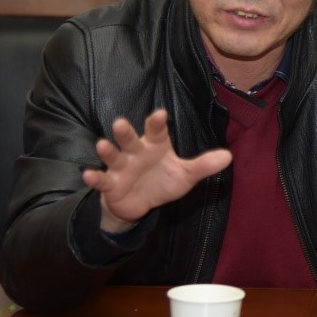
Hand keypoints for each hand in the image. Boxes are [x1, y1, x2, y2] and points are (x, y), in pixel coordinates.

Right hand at [81, 110, 232, 233]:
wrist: (140, 203)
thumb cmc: (162, 181)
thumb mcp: (185, 175)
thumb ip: (203, 165)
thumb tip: (228, 157)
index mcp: (155, 146)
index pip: (157, 131)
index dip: (157, 123)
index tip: (161, 114)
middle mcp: (136, 153)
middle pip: (130, 139)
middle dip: (125, 132)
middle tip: (121, 122)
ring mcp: (121, 168)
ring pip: (113, 156)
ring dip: (107, 151)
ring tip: (101, 144)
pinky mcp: (111, 184)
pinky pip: (102, 180)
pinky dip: (95, 178)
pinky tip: (89, 175)